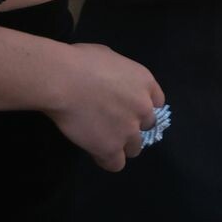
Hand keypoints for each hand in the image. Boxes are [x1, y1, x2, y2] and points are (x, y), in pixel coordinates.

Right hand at [46, 43, 164, 171]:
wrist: (64, 81)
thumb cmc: (81, 61)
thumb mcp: (110, 57)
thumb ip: (120, 75)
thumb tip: (111, 82)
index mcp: (145, 82)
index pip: (157, 102)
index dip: (141, 107)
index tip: (127, 108)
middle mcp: (143, 108)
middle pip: (147, 127)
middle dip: (132, 126)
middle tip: (111, 123)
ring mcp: (129, 131)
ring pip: (134, 148)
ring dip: (121, 145)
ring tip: (101, 139)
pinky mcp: (111, 149)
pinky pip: (116, 164)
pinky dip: (106, 160)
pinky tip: (94, 151)